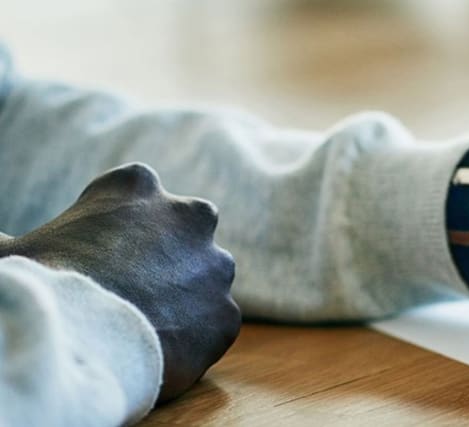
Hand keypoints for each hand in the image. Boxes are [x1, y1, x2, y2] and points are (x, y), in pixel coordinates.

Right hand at [0, 164, 239, 400]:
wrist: (76, 341)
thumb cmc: (36, 285)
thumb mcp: (9, 252)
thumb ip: (7, 242)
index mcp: (134, 185)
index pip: (135, 193)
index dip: (117, 226)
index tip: (99, 251)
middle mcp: (189, 215)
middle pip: (184, 230)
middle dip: (165, 252)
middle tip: (131, 285)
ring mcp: (214, 266)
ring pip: (205, 278)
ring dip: (184, 295)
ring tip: (142, 321)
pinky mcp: (226, 314)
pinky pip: (211, 324)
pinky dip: (191, 337)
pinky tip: (159, 349)